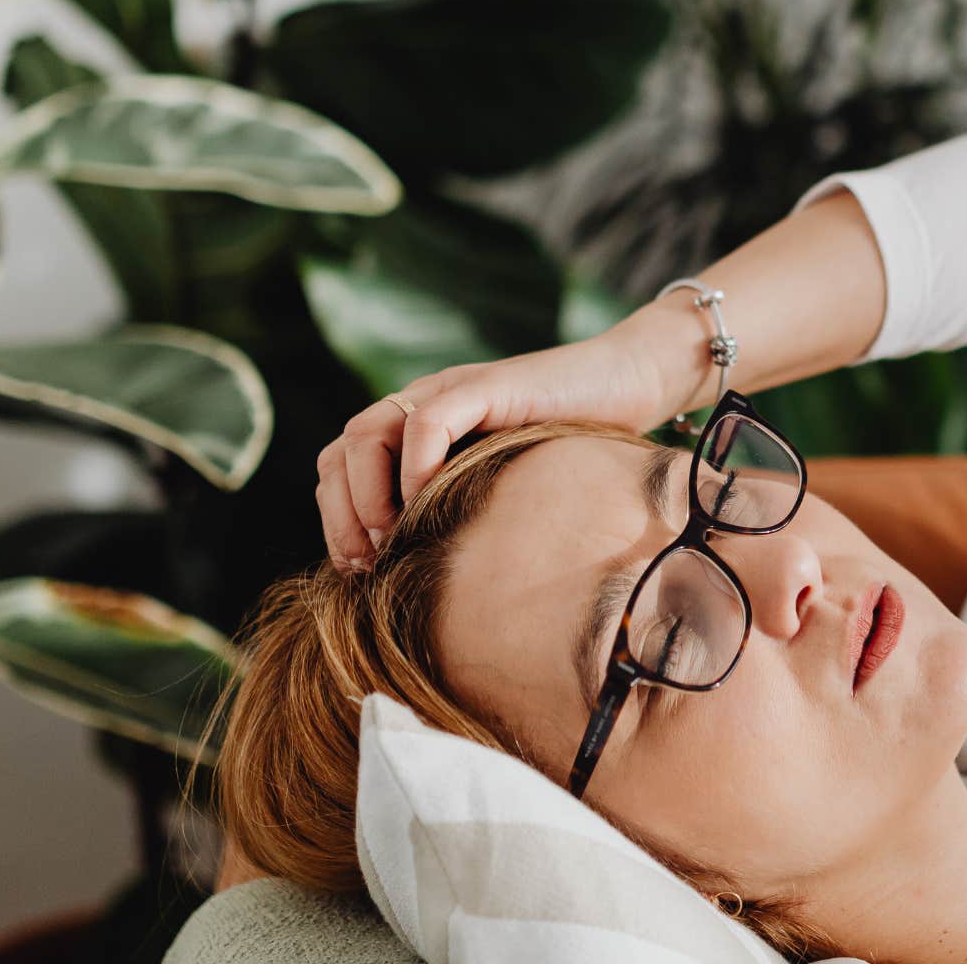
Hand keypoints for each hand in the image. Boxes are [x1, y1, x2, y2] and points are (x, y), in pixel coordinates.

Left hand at [315, 326, 673, 571]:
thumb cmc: (576, 443)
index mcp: (418, 431)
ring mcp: (450, 391)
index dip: (336, 519)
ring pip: (366, 433)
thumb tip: (428, 584)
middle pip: (339, 452)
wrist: (630, 382)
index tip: (359, 571)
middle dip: (340, 515)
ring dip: (367, 494)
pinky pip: (428, 422)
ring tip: (394, 537)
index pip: (340, 467)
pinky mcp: (487, 387)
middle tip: (367, 564)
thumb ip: (464, 513)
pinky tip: (430, 502)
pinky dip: (415, 466)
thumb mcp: (505, 487)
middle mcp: (424, 405)